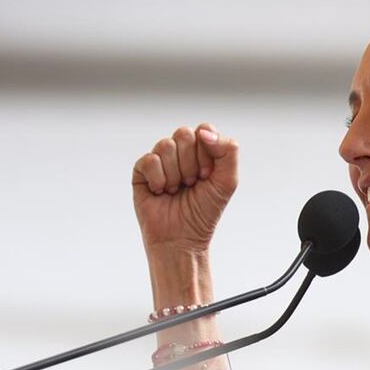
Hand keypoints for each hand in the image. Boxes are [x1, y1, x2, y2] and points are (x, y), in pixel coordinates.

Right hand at [132, 124, 239, 255]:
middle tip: (192, 184)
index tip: (207, 175)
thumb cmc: (204, 213)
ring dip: (175, 174)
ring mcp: (160, 161)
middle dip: (191, 163)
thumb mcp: (227, 181)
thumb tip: (204, 132)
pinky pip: (149, 160)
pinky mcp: (142, 172)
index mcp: (201, 152)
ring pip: (166, 145)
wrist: (182, 239)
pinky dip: (159, 179)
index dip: (206, 152)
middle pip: (184, 134)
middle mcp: (180, 154)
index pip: (203, 130)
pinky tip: (161, 192)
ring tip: (176, 190)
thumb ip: (227, 151)